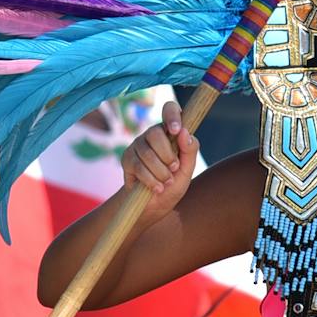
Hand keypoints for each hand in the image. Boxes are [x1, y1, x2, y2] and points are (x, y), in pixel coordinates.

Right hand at [122, 102, 199, 216]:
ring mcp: (137, 145)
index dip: (172, 116)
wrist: (154, 206)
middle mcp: (152, 134)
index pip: (169, 109)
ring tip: (167, 182)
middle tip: (174, 169)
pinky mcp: (126, 159)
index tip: (177, 130)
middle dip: (167, 155)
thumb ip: (190, 150)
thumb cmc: (173, 184)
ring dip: (160, 172)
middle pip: (155, 133)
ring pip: (147, 153)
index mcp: (170, 132)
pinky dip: (150, 180)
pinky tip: (156, 187)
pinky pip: (137, 166)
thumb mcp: (187, 170)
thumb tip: (185, 132)